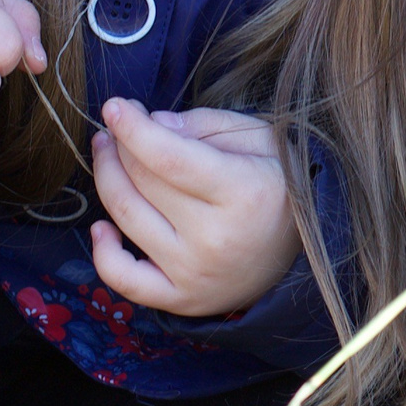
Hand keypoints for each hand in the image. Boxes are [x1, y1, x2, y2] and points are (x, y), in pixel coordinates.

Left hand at [88, 102, 300, 316]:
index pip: (168, 157)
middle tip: (117, 125)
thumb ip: (206, 124)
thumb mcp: (260, 138)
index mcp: (242, 193)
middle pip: (142, 182)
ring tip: (108, 152)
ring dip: (106, 177)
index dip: (132, 128)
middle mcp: (214, 238)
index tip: (114, 106)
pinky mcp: (181, 299)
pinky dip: (102, 253)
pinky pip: (124, 280)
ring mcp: (194, 273)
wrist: (303, 253)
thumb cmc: (279, 185)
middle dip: (120, 144)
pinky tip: (102, 226)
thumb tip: (153, 124)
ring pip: (125, 218)